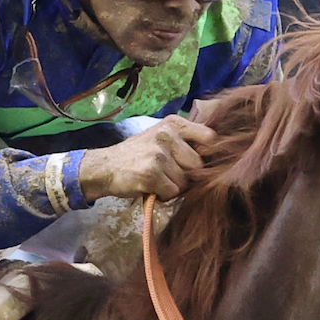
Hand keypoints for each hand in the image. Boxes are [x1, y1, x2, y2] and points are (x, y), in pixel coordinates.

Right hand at [78, 118, 215, 203]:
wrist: (105, 167)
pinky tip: (151, 188)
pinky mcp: (151, 173)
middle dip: (187, 176)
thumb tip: (214, 159)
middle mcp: (168, 135)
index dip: (206, 155)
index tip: (194, 163)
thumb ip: (185, 141)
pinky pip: (172, 192)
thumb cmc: (137, 155)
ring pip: (185, 181)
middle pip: (198, 165)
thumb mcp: (161, 137)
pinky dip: (164, 196)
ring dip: (174, 187)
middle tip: (170, 176)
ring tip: (158, 181)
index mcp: (174, 123)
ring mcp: (159, 154)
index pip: (209, 137)